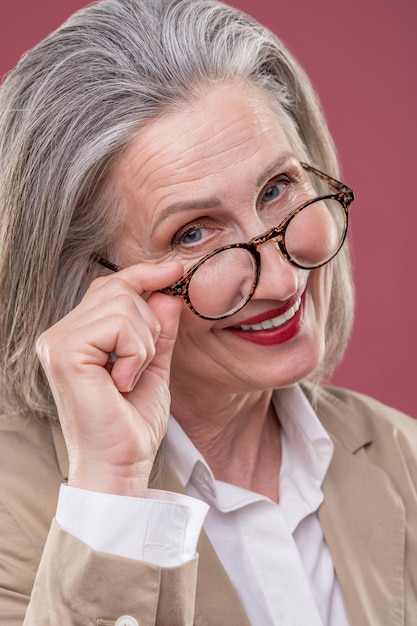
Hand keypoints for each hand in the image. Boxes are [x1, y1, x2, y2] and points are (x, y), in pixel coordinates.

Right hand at [36, 262, 183, 495]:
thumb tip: (168, 291)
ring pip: (122, 303)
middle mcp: (59, 333)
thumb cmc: (132, 422)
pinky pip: (118, 325)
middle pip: (119, 288)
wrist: (121, 464)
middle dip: (148, 326)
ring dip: (143, 344)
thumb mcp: (154, 365)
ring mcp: (57, 341)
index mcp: (76, 335)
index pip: (110, 286)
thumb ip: (159, 329)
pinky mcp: (65, 352)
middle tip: (139, 367)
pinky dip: (135, 353)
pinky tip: (121, 382)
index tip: (176, 270)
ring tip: (129, 377)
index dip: (144, 274)